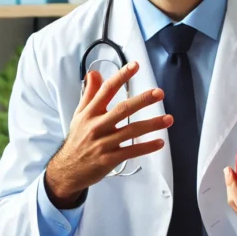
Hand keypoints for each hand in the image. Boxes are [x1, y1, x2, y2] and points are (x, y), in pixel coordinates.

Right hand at [45, 61, 170, 207]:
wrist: (68, 169)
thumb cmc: (77, 139)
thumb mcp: (79, 115)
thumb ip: (89, 94)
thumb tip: (94, 72)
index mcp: (90, 113)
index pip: (107, 90)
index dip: (121, 76)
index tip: (135, 66)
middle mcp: (96, 126)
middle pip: (122, 110)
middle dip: (141, 100)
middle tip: (159, 93)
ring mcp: (103, 143)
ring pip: (130, 131)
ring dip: (151, 124)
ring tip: (168, 119)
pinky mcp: (109, 159)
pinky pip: (131, 151)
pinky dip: (146, 147)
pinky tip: (159, 142)